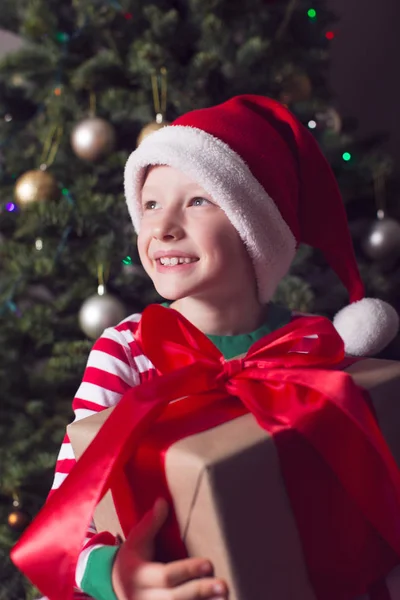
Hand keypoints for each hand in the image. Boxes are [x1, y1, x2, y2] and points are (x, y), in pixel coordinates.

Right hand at [112, 498, 228, 599]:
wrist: (116, 587)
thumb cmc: (132, 560)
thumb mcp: (136, 540)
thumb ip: (151, 523)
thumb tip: (162, 501)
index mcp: (140, 577)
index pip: (166, 576)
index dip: (188, 571)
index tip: (209, 564)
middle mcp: (146, 598)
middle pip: (175, 598)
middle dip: (200, 591)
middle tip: (223, 585)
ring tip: (225, 597)